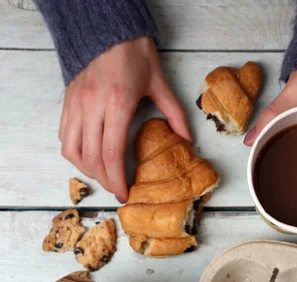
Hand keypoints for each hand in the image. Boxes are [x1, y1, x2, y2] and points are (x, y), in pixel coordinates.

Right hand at [59, 37, 191, 201]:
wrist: (108, 27)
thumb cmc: (134, 53)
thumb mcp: (160, 83)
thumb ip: (174, 114)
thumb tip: (186, 141)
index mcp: (117, 103)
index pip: (111, 153)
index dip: (116, 179)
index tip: (124, 194)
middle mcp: (92, 106)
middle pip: (92, 158)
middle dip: (104, 180)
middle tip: (117, 189)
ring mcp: (76, 104)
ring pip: (72, 151)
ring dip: (87, 170)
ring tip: (103, 176)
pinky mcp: (67, 101)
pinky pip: (64, 136)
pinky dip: (74, 153)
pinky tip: (88, 157)